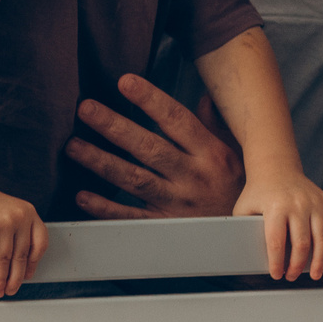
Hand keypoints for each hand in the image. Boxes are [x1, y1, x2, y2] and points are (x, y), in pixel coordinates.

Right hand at [0, 183, 48, 297]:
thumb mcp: (10, 211)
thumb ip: (18, 231)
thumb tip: (19, 267)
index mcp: (29, 213)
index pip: (39, 243)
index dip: (32, 264)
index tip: (26, 276)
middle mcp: (19, 217)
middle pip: (20, 255)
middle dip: (14, 278)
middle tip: (10, 290)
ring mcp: (3, 222)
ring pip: (4, 259)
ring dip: (0, 279)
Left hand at [66, 76, 244, 219]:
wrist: (249, 239)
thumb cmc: (238, 189)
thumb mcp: (235, 154)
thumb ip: (215, 125)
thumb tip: (204, 97)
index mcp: (211, 153)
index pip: (177, 120)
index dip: (151, 99)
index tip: (124, 82)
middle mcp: (193, 176)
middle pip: (148, 147)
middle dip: (115, 127)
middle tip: (85, 109)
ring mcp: (178, 204)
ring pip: (133, 179)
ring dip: (101, 162)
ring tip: (73, 146)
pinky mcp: (165, 228)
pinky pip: (131, 217)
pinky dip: (106, 208)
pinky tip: (82, 195)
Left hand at [235, 170, 322, 280]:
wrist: (276, 167)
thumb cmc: (258, 192)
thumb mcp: (244, 208)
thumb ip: (244, 229)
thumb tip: (244, 255)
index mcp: (275, 207)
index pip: (276, 241)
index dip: (276, 262)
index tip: (276, 274)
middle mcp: (297, 204)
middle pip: (301, 243)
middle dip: (297, 265)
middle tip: (292, 276)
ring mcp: (313, 202)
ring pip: (321, 236)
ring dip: (319, 259)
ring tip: (315, 274)